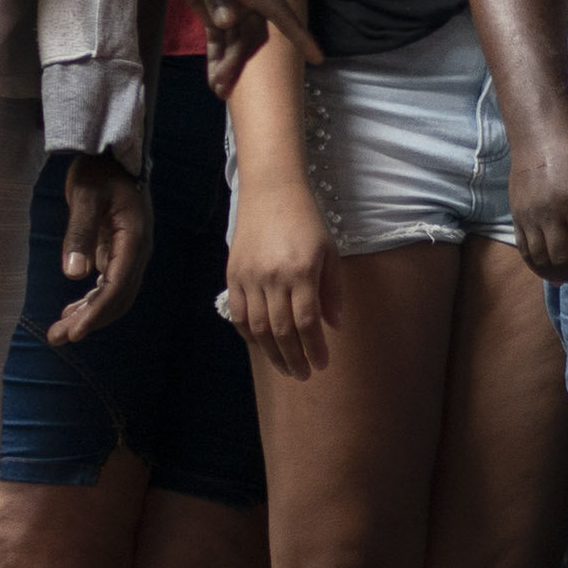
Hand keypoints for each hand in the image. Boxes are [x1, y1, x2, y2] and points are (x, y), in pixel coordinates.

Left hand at [46, 152, 147, 343]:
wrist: (111, 153)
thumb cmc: (99, 170)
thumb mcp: (86, 196)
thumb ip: (80, 234)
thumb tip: (74, 275)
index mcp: (134, 240)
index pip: (116, 287)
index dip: (96, 313)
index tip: (74, 332)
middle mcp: (137, 252)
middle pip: (117, 298)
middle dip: (90, 321)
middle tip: (58, 337)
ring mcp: (129, 253)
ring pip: (114, 295)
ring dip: (89, 314)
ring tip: (59, 330)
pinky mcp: (119, 251)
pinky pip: (109, 284)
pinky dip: (91, 300)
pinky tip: (72, 309)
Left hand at [137, 0, 315, 94]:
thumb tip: (227, 23)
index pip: (281, 13)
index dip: (300, 35)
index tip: (317, 57)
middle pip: (253, 35)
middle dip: (241, 61)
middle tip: (223, 86)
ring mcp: (226, 1)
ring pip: (235, 40)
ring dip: (228, 64)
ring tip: (218, 90)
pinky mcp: (206, 5)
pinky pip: (217, 36)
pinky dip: (215, 56)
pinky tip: (212, 77)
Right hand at [224, 176, 340, 376]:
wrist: (271, 191)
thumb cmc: (307, 220)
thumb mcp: (329, 252)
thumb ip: (332, 291)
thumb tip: (335, 326)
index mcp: (301, 272)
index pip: (307, 322)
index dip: (315, 348)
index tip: (322, 365)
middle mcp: (272, 278)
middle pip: (282, 330)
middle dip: (294, 358)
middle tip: (304, 375)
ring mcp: (249, 277)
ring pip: (258, 327)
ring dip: (272, 353)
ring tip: (286, 368)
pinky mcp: (233, 275)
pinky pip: (239, 314)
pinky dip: (249, 334)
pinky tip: (261, 344)